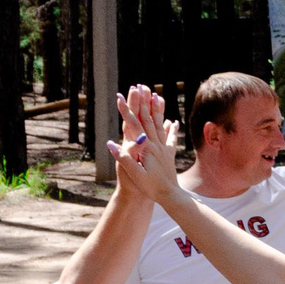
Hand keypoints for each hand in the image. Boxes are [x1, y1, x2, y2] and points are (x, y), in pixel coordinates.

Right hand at [110, 85, 183, 202]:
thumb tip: (111, 143)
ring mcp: (164, 149)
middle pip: (148, 119)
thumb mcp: (134, 174)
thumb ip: (124, 158)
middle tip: (140, 87)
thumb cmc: (150, 188)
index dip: (126, 110)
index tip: (120, 96)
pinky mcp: (169, 155)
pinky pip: (170, 138)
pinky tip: (173, 122)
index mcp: (146, 148)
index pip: (133, 124)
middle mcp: (156, 145)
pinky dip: (171, 129)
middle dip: (142, 103)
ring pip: (160, 124)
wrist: (170, 196)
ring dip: (157, 110)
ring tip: (156, 96)